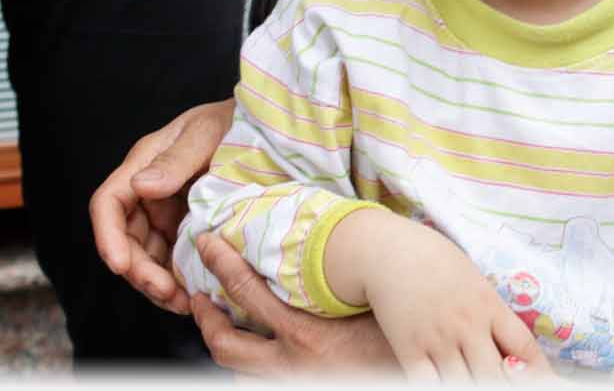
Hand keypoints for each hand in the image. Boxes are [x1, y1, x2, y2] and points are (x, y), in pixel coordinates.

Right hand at [89, 98, 234, 315]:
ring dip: (158, 284)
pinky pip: (170, 260)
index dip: (107, 237)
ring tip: (183, 303)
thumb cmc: (232, 121)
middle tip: (168, 293)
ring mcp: (164, 212)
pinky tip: (194, 295)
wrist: (263, 130)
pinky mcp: (183, 228)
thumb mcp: (206, 133)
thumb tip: (141, 186)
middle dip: (140, 272)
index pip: (108, 204)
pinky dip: (177, 280)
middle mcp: (147, 192)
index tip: (121, 266)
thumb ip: (176, 159)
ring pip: (146, 257)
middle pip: (125, 241)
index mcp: (143, 164)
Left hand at [189, 230, 402, 374]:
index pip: (246, 292)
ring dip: (226, 347)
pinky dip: (250, 369)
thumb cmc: (398, 336)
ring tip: (220, 324)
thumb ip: (340, 276)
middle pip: (225, 344)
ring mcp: (294, 382)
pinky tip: (258, 352)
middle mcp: (291, 364)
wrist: (415, 373)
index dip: (220, 264)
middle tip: (197, 294)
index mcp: (305, 332)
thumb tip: (332, 236)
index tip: (207, 244)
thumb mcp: (370, 299)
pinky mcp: (302, 388)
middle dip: (204, 318)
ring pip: (238, 373)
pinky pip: (261, 383)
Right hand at [356, 214, 549, 379]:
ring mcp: (439, 339)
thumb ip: (491, 312)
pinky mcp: (409, 349)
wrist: (391, 250)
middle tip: (504, 385)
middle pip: (496, 374)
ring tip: (473, 384)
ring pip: (464, 385)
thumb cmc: (436, 262)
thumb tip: (512, 345)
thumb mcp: (473, 280)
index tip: (548, 383)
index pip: (524, 346)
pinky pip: (427, 384)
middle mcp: (468, 324)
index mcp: (489, 305)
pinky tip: (443, 384)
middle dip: (503, 385)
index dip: (538, 372)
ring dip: (471, 387)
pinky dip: (437, 388)